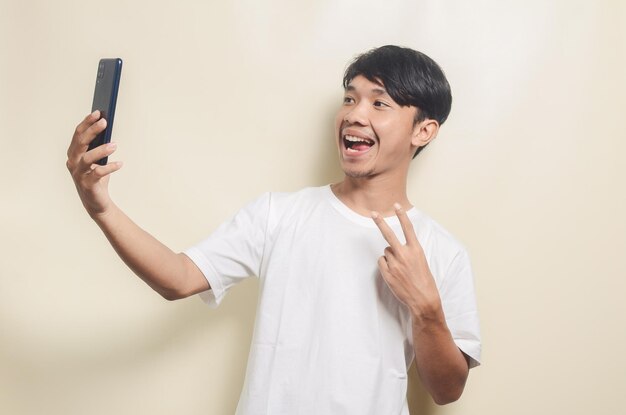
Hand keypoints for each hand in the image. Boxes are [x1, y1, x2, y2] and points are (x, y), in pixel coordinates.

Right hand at [66, 111, 122, 217]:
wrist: (96, 202)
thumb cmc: (97, 177)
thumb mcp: (98, 159)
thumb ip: (99, 146)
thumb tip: (108, 128)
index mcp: (74, 153)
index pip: (78, 134)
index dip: (87, 123)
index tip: (98, 112)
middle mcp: (73, 162)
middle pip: (80, 142)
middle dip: (92, 130)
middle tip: (105, 122)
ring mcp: (78, 174)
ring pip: (87, 158)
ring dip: (101, 150)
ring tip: (115, 145)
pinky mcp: (87, 185)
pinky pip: (97, 173)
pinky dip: (109, 167)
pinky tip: (120, 163)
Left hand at [371, 203, 442, 322]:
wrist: (423, 298)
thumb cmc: (423, 280)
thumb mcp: (421, 261)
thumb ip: (408, 251)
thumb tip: (392, 247)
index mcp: (416, 250)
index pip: (408, 229)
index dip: (402, 216)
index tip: (397, 205)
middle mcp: (404, 255)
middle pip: (389, 235)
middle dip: (380, 223)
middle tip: (374, 214)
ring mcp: (395, 264)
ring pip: (386, 252)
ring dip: (390, 257)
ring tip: (400, 268)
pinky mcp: (387, 273)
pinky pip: (382, 262)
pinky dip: (385, 265)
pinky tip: (394, 273)